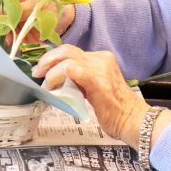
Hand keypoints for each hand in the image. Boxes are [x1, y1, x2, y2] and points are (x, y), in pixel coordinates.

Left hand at [32, 44, 150, 147]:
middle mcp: (100, 58)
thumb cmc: (116, 111)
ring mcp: (99, 66)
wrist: (133, 121)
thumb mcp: (96, 88)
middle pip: (67, 49)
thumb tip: (58, 82)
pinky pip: (69, 69)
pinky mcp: (95, 78)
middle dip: (47, 59)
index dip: (54, 60)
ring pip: (66, 56)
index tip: (44, 71)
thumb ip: (80, 81)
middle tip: (38, 73)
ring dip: (49, 68)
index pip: (72, 52)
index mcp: (102, 59)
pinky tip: (51, 86)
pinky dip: (55, 75)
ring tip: (43, 81)